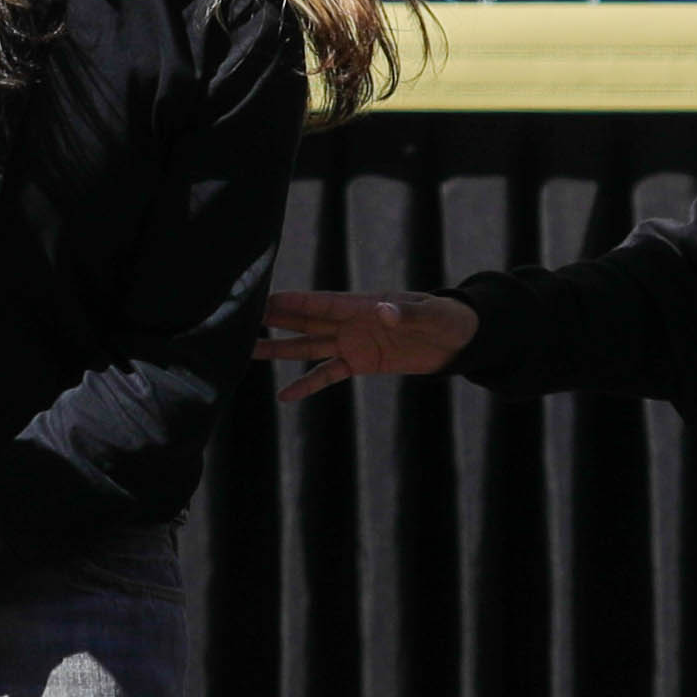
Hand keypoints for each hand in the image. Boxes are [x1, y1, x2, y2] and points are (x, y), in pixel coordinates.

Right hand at [258, 287, 479, 399]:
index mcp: (362, 305)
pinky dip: (307, 385)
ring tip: (247, 352)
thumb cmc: (447, 318)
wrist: (459, 340)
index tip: (260, 300)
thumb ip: (406, 313)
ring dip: (279, 350)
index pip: (319, 303)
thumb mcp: (431, 314)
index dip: (290, 302)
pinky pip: (328, 375)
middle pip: (303, 321)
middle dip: (272, 320)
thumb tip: (383, 310)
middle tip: (238, 321)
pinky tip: (284, 396)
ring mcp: (352, 343)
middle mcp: (350, 322)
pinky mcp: (360, 364)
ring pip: (307, 346)